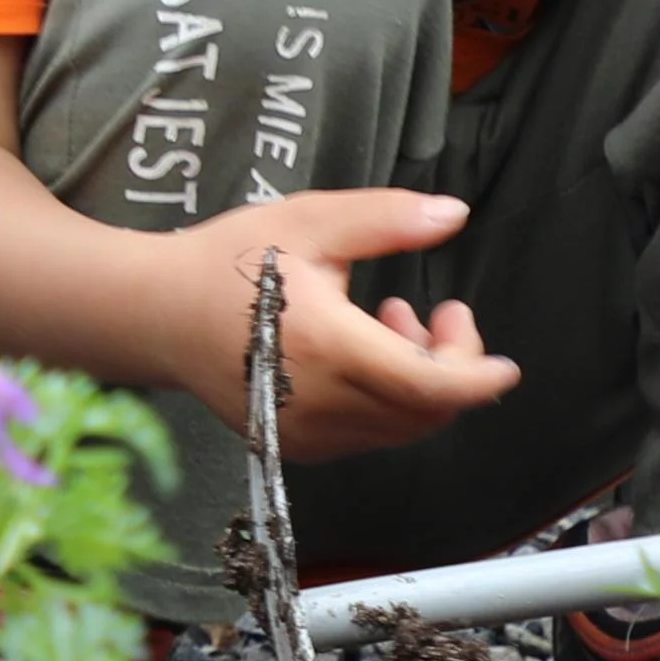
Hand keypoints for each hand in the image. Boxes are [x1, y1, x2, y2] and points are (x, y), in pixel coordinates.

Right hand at [175, 189, 519, 457]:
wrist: (154, 315)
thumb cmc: (228, 262)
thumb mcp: (309, 222)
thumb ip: (386, 219)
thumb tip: (454, 215)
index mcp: (329, 348)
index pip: (431, 387)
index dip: (477, 379)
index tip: (505, 364)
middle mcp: (321, 404)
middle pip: (425, 411)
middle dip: (451, 365)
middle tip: (440, 312)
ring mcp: (307, 434)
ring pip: (400, 427)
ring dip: (419, 382)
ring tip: (392, 321)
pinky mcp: (295, 446)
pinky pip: (367, 436)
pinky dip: (387, 402)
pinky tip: (363, 354)